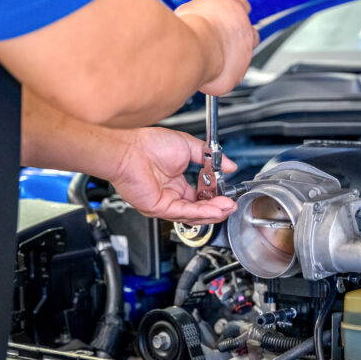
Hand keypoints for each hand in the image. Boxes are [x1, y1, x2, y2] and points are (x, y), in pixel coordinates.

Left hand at [110, 127, 238, 223]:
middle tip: (231, 204)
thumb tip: (229, 165)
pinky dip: (202, 212)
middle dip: (217, 208)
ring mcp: (165, 202)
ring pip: (193, 214)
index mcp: (175, 182)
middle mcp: (170, 194)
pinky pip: (184, 213)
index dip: (214, 196)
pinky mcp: (160, 207)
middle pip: (198, 209)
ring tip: (227, 207)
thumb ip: (209, 156)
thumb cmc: (147, 144)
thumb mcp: (187, 145)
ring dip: (213, 212)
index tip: (226, 192)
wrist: (129, 148)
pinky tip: (215, 209)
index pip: (200, 196)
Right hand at [175, 0, 258, 95]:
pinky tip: (206, 72)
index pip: (242, 5)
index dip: (233, 12)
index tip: (224, 15)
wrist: (190, 50)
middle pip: (250, 33)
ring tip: (208, 59)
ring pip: (242, 58)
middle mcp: (245, 32)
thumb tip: (194, 17)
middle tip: (221, 40)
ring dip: (228, 59)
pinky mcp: (236, 75)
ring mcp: (244, 56)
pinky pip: (230, 77)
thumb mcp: (192, 10)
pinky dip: (220, 76)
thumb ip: (201, 14)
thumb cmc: (190, 28)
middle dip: (238, 37)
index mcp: (235, 9)